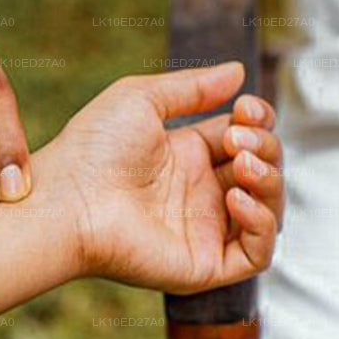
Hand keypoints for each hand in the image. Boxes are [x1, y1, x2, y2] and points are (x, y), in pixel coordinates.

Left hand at [39, 62, 283, 293]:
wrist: (68, 200)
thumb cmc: (92, 148)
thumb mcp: (143, 99)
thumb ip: (193, 87)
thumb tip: (237, 72)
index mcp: (186, 156)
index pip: (246, 139)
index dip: (258, 122)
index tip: (246, 108)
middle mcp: (198, 195)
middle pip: (264, 171)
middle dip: (265, 147)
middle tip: (236, 139)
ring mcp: (203, 231)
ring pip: (269, 211)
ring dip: (270, 181)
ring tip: (241, 164)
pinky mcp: (204, 265)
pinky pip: (257, 254)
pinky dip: (262, 223)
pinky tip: (236, 197)